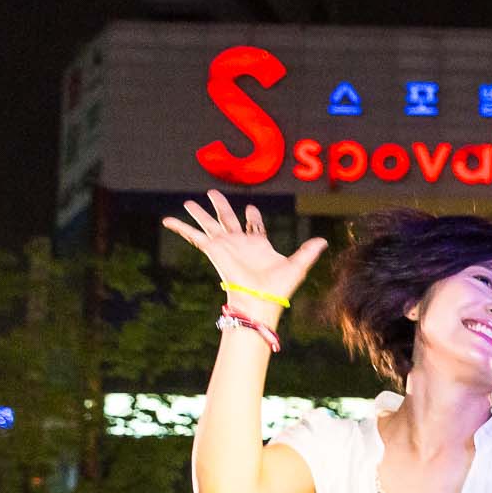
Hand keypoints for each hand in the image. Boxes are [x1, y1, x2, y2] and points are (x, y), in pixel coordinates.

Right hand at [160, 190, 327, 320]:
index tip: (251, 207)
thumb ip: (308, 251)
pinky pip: (193, 235)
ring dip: (199, 212)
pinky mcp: (212, 249)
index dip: (253, 216)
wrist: (258, 299)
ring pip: (209, 222)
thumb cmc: (277, 288)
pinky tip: (167, 220)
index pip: (254, 225)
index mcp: (258, 244)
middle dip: (221, 205)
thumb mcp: (297, 265)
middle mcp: (239, 243)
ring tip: (189, 201)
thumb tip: (324, 240)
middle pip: (227, 218)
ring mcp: (224, 245)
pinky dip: (180, 227)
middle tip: (213, 193)